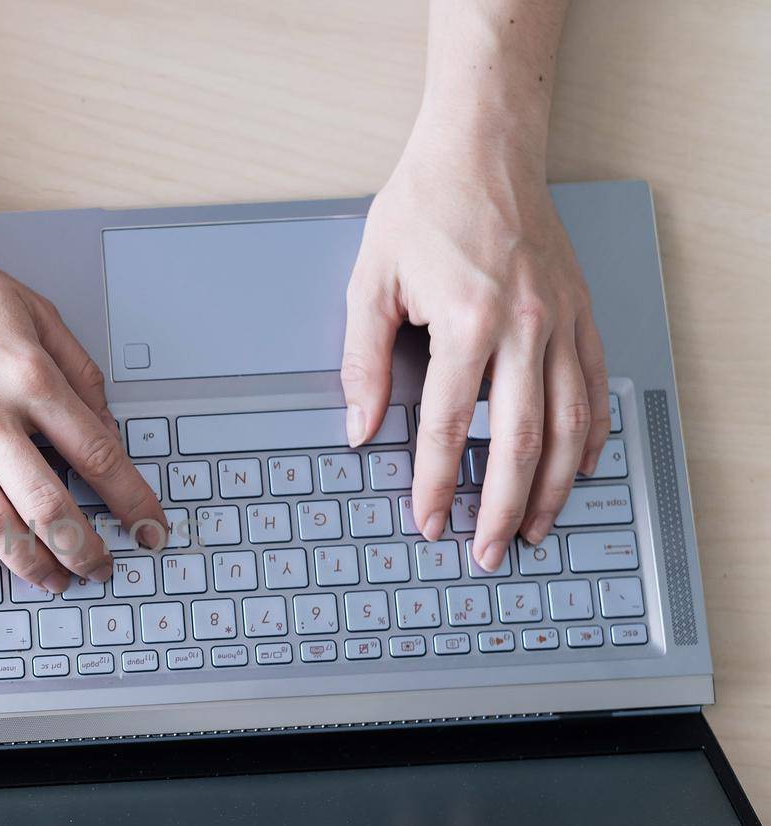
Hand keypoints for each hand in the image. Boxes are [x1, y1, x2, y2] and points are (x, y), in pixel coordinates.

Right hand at [0, 218, 166, 596]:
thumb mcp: (34, 309)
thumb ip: (78, 369)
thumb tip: (107, 424)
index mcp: (28, 374)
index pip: (97, 453)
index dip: (131, 500)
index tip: (149, 527)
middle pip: (48, 503)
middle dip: (83, 549)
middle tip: (101, 570)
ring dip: (30, 562)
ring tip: (53, 581)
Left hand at [341, 120, 608, 571]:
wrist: (483, 147)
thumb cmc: (425, 205)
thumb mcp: (371, 282)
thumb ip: (362, 362)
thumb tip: (359, 428)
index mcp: (467, 321)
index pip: (448, 425)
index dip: (436, 482)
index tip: (428, 520)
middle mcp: (524, 326)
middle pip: (519, 440)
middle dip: (501, 506)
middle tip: (486, 550)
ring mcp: (561, 320)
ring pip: (568, 424)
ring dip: (552, 486)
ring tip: (532, 527)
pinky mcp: (579, 312)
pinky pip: (593, 387)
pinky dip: (589, 434)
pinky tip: (578, 467)